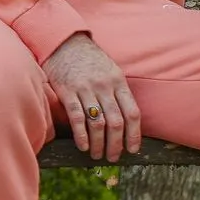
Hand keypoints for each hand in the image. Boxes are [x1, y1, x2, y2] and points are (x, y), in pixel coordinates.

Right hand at [42, 32, 141, 162]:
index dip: (134, 135)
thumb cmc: (89, 60)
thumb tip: (127, 119)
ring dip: (98, 143)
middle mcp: (104, 86)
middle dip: (116, 144)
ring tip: (97, 155)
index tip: (133, 150)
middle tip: (113, 157)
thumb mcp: (111, 71)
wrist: (65, 42)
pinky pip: (77, 117)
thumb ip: (118, 92)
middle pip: (116, 122)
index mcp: (119, 82)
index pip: (132, 113)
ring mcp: (85, 89)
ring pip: (97, 123)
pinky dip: (81, 134)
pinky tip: (82, 146)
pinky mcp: (67, 91)